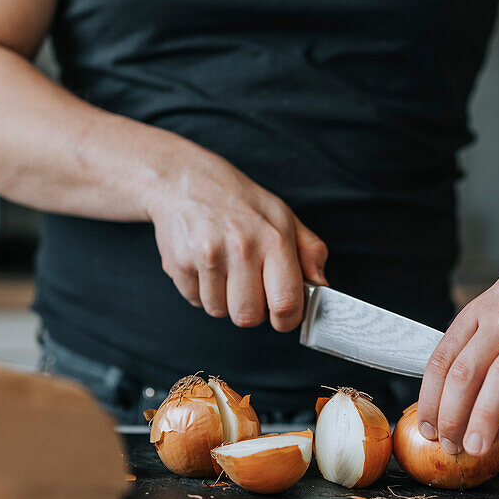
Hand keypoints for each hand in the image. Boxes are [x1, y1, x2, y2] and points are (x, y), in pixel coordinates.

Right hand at [146, 149, 327, 330]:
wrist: (183, 178)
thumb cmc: (239, 201)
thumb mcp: (283, 216)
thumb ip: (310, 251)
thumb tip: (321, 285)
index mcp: (274, 238)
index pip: (286, 303)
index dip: (287, 320)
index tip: (283, 315)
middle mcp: (241, 247)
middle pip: (249, 317)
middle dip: (252, 311)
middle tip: (251, 287)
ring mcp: (207, 256)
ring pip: (220, 312)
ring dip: (225, 300)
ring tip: (225, 270)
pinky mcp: (178, 263)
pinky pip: (195, 301)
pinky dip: (202, 291)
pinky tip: (205, 266)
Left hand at [417, 231, 498, 454]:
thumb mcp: (497, 304)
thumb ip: (479, 342)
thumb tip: (455, 390)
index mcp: (478, 313)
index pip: (442, 359)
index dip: (430, 398)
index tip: (427, 428)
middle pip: (466, 371)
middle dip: (452, 414)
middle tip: (450, 446)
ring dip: (485, 414)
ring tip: (477, 446)